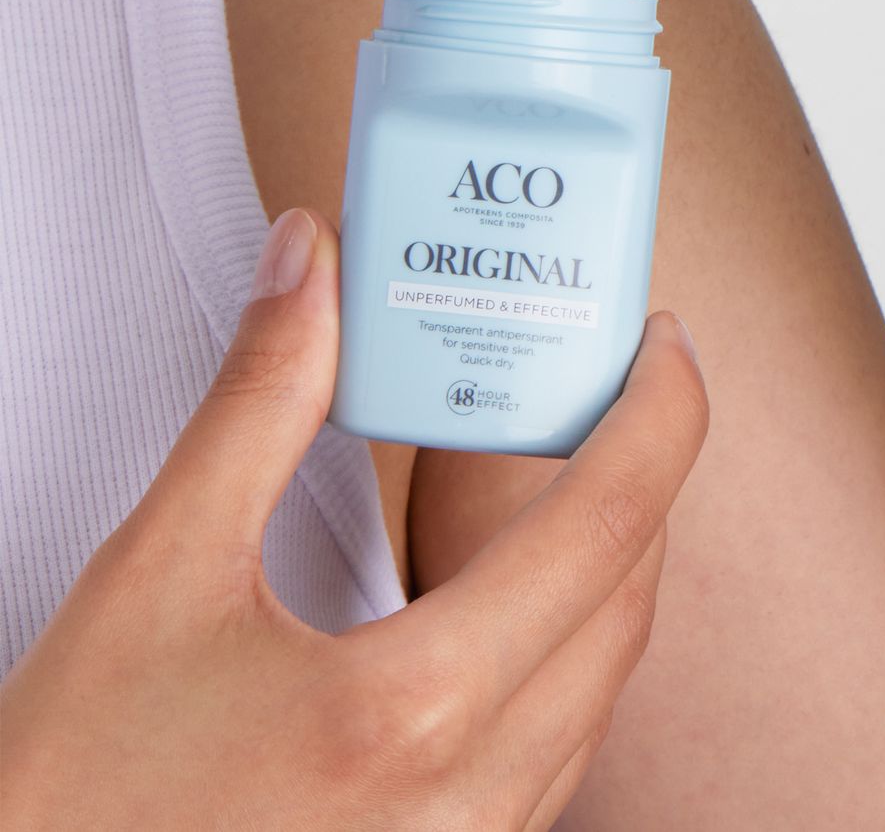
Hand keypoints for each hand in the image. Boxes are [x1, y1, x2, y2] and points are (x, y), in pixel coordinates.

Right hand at [0, 209, 708, 829]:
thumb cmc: (67, 783)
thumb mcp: (153, 573)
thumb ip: (255, 405)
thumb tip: (314, 261)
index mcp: (412, 706)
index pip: (611, 519)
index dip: (663, 409)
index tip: (662, 341)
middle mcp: (467, 796)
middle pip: (629, 600)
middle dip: (642, 479)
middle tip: (614, 389)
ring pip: (603, 689)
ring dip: (609, 575)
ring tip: (578, 478)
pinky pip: (558, 760)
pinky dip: (566, 667)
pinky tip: (519, 613)